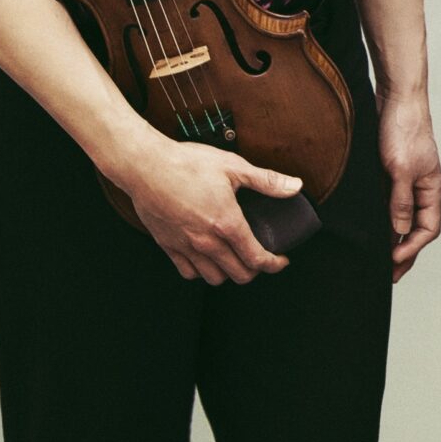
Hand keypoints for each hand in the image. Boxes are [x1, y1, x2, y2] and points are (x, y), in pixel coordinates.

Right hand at [117, 137, 300, 283]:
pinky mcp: (167, 245)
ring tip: (236, 259)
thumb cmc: (188, 164)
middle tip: (261, 258)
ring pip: (213, 278)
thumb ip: (267, 181)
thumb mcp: (234, 167)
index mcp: (226, 223)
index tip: (281, 260)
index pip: (256, 258)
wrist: (146, 166)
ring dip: (229, 273)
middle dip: (255, 270)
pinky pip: (188, 272)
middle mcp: (206, 241)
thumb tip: (295, 186)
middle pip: (238, 274)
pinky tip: (207, 258)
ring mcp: (185, 246)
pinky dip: (201, 271)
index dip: (274, 264)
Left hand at [378, 88, 440, 281]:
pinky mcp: (392, 175)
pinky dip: (385, 222)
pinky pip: (391, 206)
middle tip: (390, 275)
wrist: (396, 100)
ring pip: (404, 219)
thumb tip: (398, 232)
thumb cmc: (404, 130)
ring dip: (394, 240)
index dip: (411, 248)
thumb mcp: (401, 170)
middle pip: (418, 228)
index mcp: (432, 188)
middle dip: (406, 253)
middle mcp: (423, 188)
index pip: (428, 228)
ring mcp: (408, 182)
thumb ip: (401, 202)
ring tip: (381, 260)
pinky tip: (374, 230)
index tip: (392, 261)